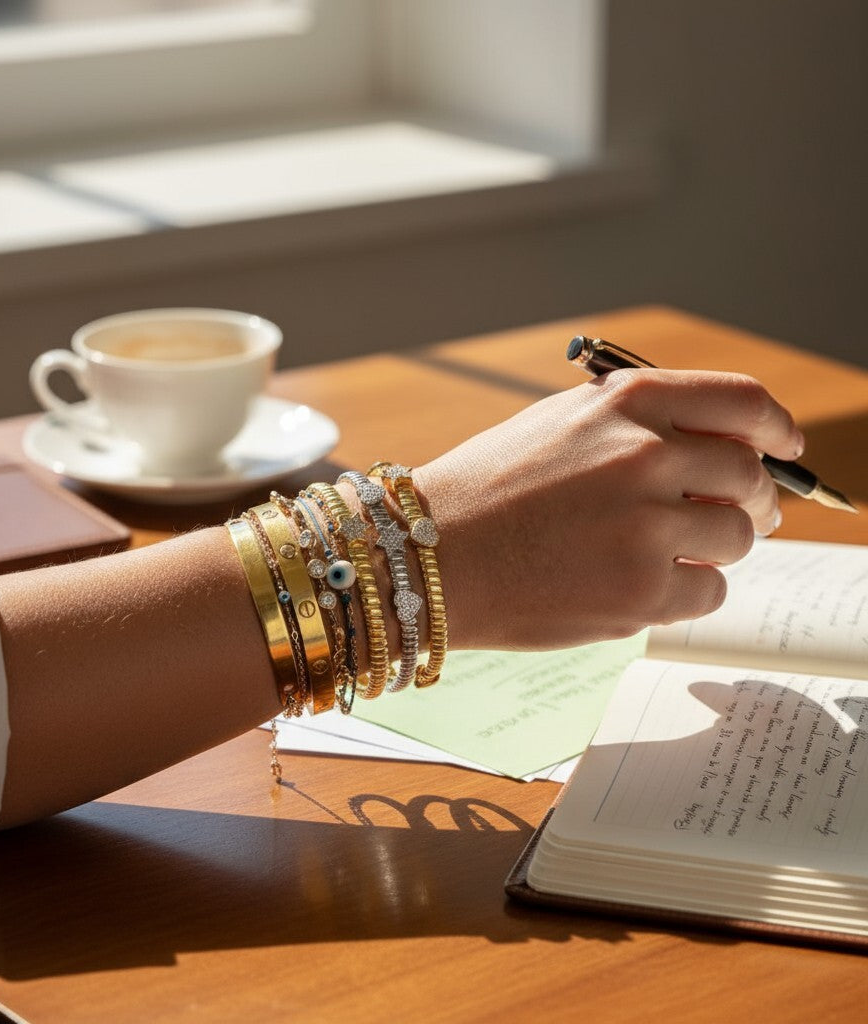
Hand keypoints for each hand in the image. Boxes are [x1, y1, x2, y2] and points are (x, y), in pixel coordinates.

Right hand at [416, 369, 803, 649]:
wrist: (427, 556)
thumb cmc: (485, 491)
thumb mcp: (558, 425)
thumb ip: (637, 424)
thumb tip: (718, 445)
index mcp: (627, 404)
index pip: (744, 402)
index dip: (777, 428)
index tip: (784, 447)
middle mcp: (645, 455)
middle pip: (751, 476)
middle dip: (753, 500)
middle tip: (735, 517)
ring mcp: (647, 525)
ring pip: (737, 538)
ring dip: (713, 547)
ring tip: (662, 553)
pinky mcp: (642, 590)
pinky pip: (709, 590)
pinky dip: (686, 590)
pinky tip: (639, 584)